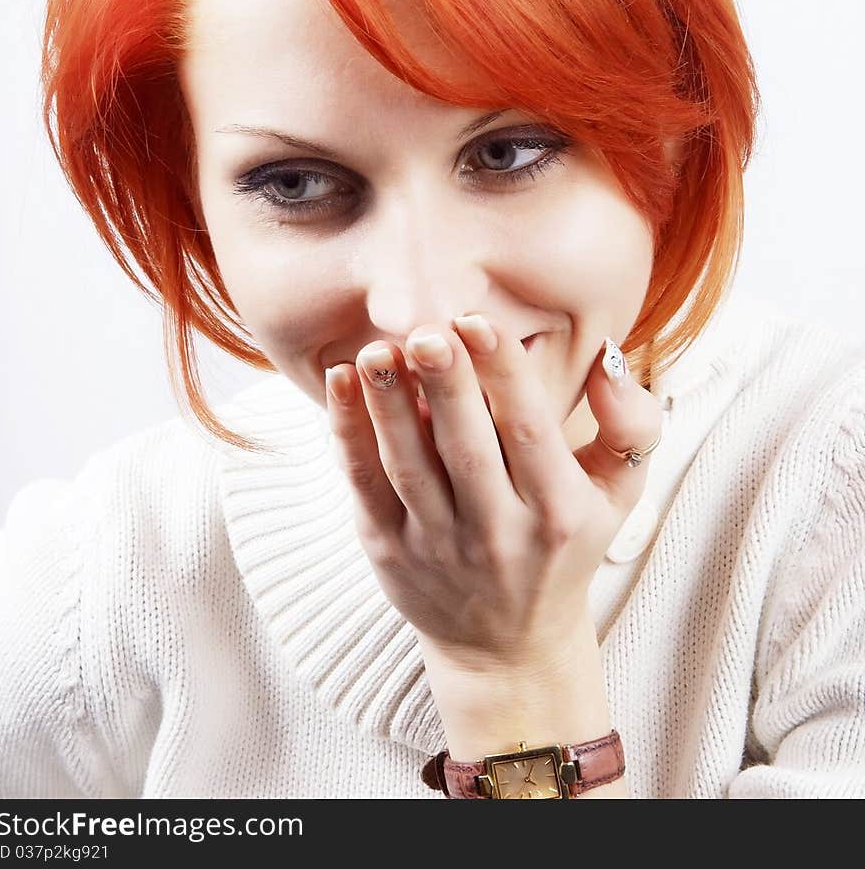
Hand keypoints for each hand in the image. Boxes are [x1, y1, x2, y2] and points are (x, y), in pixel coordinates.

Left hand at [324, 316, 662, 674]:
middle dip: (445, 385)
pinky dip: (348, 434)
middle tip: (426, 330)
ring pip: (408, 466)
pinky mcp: (389, 551)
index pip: (529, 430)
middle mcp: (499, 532)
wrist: (509, 646)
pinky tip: (341, 382)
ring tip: (377, 351)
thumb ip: (629, 423)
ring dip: (388, 404)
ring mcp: (439, 545)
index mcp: (558, 509)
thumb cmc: (566, 544)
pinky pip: (364, 485)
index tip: (478, 322)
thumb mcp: (619, 494)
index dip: (503, 373)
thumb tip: (608, 358)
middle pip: (467, 447)